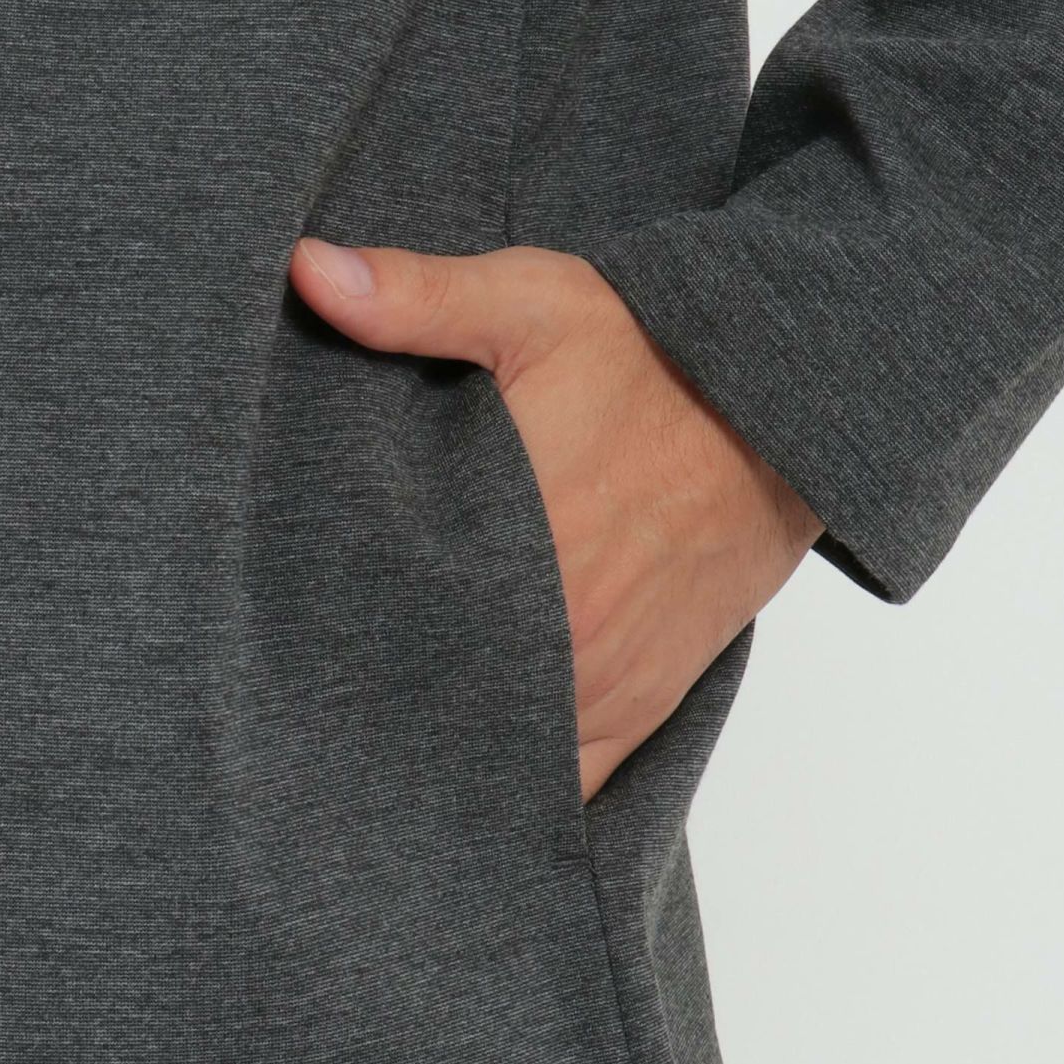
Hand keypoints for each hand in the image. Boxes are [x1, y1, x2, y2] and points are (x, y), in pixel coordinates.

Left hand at [288, 237, 824, 801]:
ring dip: (435, 757)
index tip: (277, 649)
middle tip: (310, 699)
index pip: (382, 634)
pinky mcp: (638, 708)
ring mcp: (599, 687)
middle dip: (369, 710)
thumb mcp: (534, 304)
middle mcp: (557, 638)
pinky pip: (568, 791)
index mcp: (515, 545)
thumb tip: (305, 270)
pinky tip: (464, 784)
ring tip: (372, 745)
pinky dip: (516, 793)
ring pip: (492, 768)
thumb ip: (417, 298)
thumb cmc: (656, 357)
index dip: (322, 655)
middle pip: (428, 713)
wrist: (786, 412)